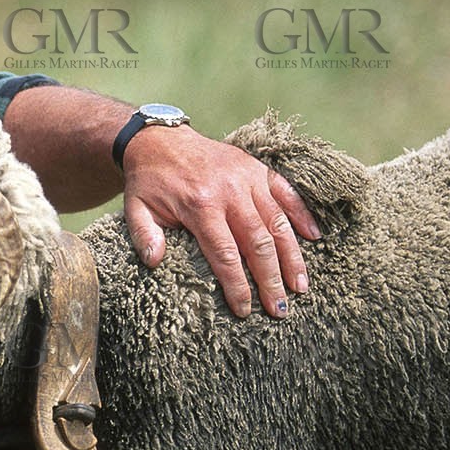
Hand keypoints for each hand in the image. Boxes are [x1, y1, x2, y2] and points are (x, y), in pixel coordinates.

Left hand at [122, 124, 320, 317]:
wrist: (159, 139)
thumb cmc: (149, 182)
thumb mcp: (135, 208)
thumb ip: (144, 235)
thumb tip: (154, 262)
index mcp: (200, 205)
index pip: (225, 254)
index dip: (237, 285)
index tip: (245, 310)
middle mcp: (229, 191)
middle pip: (258, 243)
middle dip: (271, 280)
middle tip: (280, 310)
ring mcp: (248, 177)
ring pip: (278, 222)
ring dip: (292, 257)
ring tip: (300, 287)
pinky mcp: (258, 168)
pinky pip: (286, 192)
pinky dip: (302, 214)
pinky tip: (314, 238)